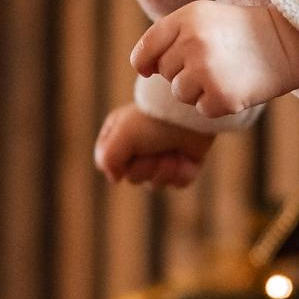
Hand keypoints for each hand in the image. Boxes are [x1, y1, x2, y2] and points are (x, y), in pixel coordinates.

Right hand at [94, 104, 214, 187]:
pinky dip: (183, 172)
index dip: (119, 161)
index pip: (107, 163)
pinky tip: (186, 158)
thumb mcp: (122, 135)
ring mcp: (162, 156)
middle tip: (155, 147)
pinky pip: (178, 183)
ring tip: (173, 151)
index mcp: (118, 134)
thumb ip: (108, 159)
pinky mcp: (183, 164)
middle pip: (133, 177)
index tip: (130, 147)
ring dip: (166, 169)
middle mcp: (138, 147)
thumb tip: (114, 178)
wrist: (191, 114)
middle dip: (147, 166)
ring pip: (156, 184)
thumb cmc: (154, 121)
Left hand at [130, 1, 298, 118]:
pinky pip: (201, 109)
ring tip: (224, 73)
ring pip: (180, 94)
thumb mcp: (204, 18)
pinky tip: (236, 86)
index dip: (145, 62)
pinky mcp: (221, 97)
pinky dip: (216, 104)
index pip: (146, 48)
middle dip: (182, 72)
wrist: (288, 43)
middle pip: (165, 72)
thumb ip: (170, 35)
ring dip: (197, 90)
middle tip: (213, 61)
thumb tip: (143, 69)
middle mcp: (193, 43)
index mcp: (187, 18)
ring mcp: (207, 71)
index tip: (150, 68)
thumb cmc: (241, 31)